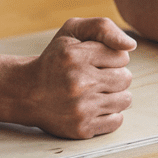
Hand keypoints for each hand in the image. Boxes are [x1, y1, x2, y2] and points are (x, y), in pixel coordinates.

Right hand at [20, 17, 135, 138]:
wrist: (27, 92)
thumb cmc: (56, 58)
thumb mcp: (72, 31)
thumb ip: (103, 28)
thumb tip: (131, 45)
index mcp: (75, 56)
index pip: (122, 56)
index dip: (111, 58)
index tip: (95, 61)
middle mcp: (78, 83)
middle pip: (126, 78)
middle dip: (115, 76)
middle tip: (96, 77)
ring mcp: (80, 108)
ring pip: (125, 99)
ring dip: (114, 95)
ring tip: (96, 91)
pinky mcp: (81, 129)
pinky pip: (117, 121)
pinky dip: (110, 114)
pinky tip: (94, 107)